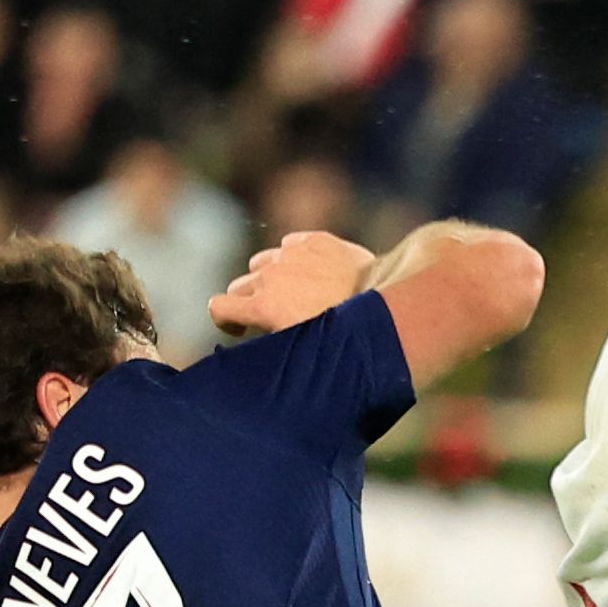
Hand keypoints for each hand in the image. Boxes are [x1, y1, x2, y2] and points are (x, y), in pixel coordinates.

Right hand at [211, 231, 378, 340]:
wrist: (390, 301)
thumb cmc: (348, 339)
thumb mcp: (305, 351)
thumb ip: (272, 348)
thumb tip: (259, 366)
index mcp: (264, 305)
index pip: (217, 306)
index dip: (226, 320)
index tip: (240, 329)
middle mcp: (271, 275)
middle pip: (240, 285)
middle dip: (250, 301)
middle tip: (273, 316)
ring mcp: (292, 254)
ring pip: (263, 262)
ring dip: (271, 277)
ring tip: (295, 293)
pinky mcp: (314, 240)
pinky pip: (290, 246)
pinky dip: (295, 258)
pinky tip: (314, 274)